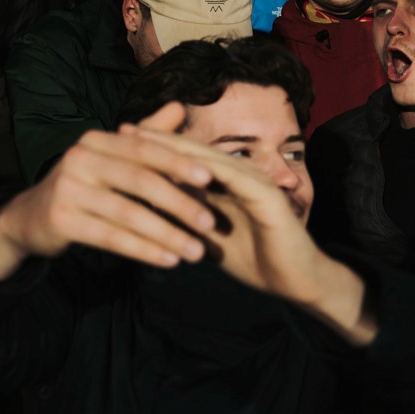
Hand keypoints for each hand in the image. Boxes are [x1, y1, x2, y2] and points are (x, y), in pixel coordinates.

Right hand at [0, 103, 216, 280]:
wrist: (32, 217)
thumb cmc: (85, 184)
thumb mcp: (112, 157)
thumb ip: (147, 135)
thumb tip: (182, 107)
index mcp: (96, 140)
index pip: (143, 148)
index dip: (178, 162)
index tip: (211, 179)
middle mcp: (78, 158)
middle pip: (138, 180)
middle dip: (179, 202)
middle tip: (210, 223)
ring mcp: (67, 189)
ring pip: (128, 213)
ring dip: (167, 233)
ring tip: (196, 251)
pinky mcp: (60, 219)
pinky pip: (111, 237)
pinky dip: (143, 250)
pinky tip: (168, 261)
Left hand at [137, 130, 375, 346]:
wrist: (296, 283)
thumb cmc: (252, 258)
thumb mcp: (205, 234)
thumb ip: (182, 215)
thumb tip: (143, 205)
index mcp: (225, 180)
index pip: (185, 157)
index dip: (154, 147)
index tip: (118, 141)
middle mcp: (239, 172)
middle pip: (193, 150)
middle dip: (158, 139)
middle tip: (123, 130)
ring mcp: (255, 180)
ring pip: (210, 158)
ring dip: (177, 148)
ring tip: (145, 141)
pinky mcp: (269, 196)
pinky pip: (234, 178)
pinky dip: (209, 170)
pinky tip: (185, 166)